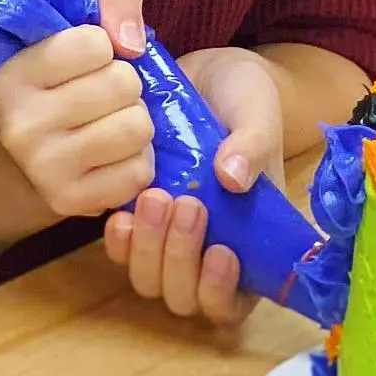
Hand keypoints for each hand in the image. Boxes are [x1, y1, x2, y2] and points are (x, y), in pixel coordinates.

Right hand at [0, 0, 154, 217]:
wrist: (25, 156)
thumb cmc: (62, 77)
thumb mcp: (78, 23)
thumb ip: (112, 0)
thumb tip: (132, 42)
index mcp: (11, 72)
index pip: (95, 44)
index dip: (104, 47)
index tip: (87, 60)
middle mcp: (18, 121)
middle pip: (123, 85)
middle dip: (126, 85)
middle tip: (104, 95)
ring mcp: (42, 166)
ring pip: (136, 128)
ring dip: (135, 122)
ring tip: (110, 121)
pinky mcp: (69, 200)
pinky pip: (139, 172)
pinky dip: (137, 161)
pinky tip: (112, 155)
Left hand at [103, 46, 285, 325]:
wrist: (206, 71)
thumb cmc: (243, 99)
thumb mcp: (256, 114)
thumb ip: (251, 145)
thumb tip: (233, 179)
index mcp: (250, 241)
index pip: (235, 303)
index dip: (222, 293)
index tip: (221, 249)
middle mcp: (207, 247)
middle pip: (183, 297)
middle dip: (180, 261)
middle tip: (184, 204)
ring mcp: (167, 234)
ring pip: (148, 279)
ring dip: (148, 250)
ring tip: (154, 197)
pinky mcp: (136, 212)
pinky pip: (120, 249)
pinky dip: (118, 240)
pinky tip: (120, 212)